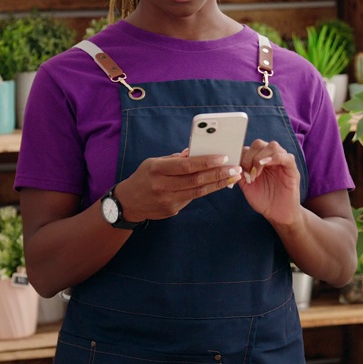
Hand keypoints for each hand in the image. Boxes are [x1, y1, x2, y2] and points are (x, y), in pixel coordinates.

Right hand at [113, 150, 242, 220]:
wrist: (128, 203)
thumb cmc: (144, 177)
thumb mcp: (154, 162)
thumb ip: (175, 159)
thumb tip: (196, 152)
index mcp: (157, 169)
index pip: (186, 165)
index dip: (206, 161)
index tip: (223, 157)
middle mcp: (162, 186)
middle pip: (195, 179)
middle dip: (218, 173)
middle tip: (234, 168)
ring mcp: (167, 200)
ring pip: (198, 191)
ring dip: (217, 183)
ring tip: (232, 177)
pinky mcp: (172, 210)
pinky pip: (192, 198)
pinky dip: (205, 190)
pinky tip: (217, 184)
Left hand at [239, 139, 302, 225]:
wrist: (277, 215)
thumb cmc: (263, 200)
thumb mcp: (247, 186)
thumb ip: (240, 173)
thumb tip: (232, 162)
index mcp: (260, 160)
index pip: (250, 147)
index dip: (242, 155)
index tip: (237, 168)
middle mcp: (271, 158)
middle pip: (260, 144)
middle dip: (250, 156)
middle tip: (247, 171)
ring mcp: (283, 162)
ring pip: (273, 146)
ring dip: (260, 157)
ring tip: (256, 173)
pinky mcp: (292, 169)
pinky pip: (287, 157)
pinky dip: (275, 158)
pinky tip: (266, 164)